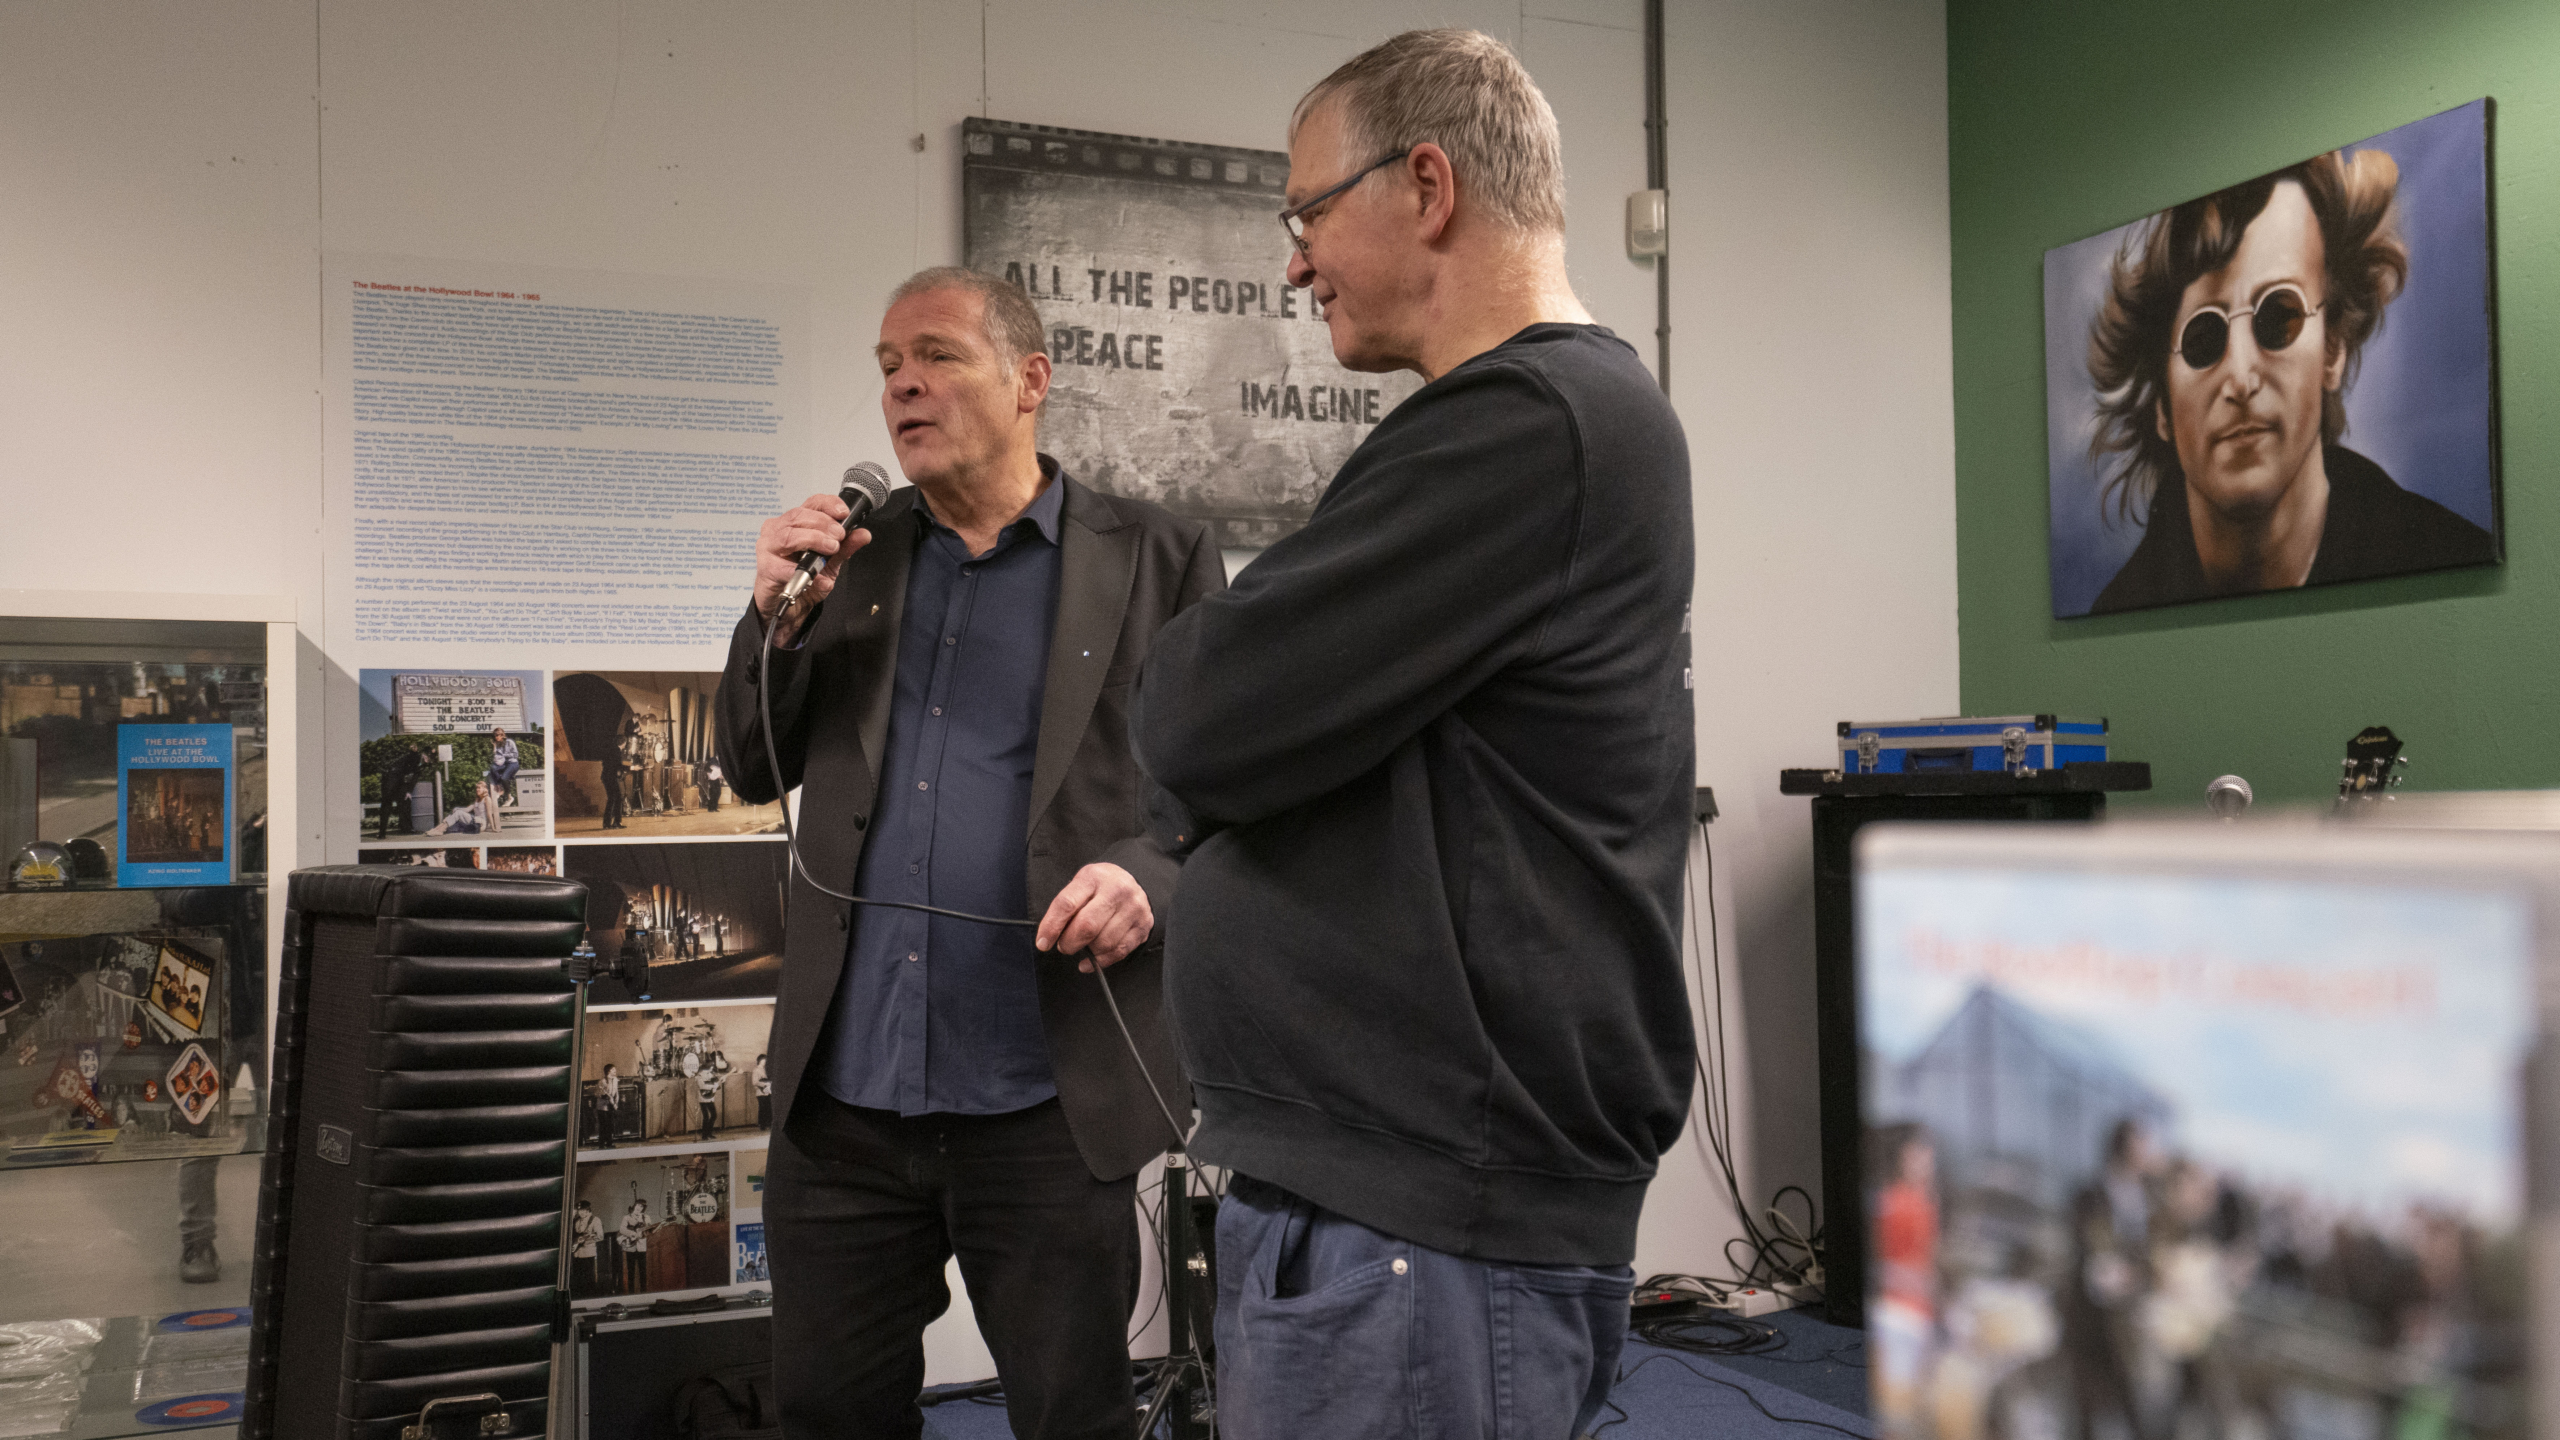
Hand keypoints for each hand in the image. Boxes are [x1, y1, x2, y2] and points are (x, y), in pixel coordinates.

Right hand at [754, 493, 873, 640]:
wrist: (786, 604)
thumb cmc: (803, 577)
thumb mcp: (831, 561)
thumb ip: (846, 547)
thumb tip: (863, 534)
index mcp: (795, 522)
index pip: (811, 503)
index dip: (828, 504)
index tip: (843, 513)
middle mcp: (778, 529)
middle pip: (799, 516)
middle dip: (823, 524)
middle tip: (839, 538)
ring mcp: (769, 548)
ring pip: (789, 536)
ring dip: (813, 540)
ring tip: (830, 550)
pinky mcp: (766, 568)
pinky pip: (786, 568)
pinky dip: (807, 573)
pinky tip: (821, 580)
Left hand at [1036, 862, 1153, 971]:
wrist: (1134, 881)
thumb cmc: (1100, 886)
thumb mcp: (1082, 884)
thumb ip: (1068, 907)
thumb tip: (1050, 937)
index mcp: (1094, 877)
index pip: (1067, 904)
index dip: (1051, 927)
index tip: (1043, 943)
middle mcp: (1117, 890)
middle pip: (1086, 926)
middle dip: (1069, 943)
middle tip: (1064, 945)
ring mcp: (1133, 908)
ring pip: (1103, 943)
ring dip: (1087, 951)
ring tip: (1083, 945)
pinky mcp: (1142, 926)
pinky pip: (1118, 952)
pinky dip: (1101, 961)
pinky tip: (1091, 960)